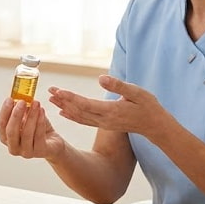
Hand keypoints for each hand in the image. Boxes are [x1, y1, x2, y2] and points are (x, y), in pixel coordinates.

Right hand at [0, 98, 65, 160]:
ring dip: (31, 116)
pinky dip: (40, 121)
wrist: (52, 143)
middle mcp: (14, 147)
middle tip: (22, 101)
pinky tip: (42, 111)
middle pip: (11, 131)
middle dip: (16, 115)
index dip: (5, 111)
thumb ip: (21, 110)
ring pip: (26, 133)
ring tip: (36, 103)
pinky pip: (39, 135)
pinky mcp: (39, 152)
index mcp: (6, 138)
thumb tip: (20, 96)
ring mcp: (26, 152)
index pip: (1, 124)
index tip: (10, 99)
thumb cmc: (37, 130)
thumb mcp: (26, 118)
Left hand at [48, 75, 173, 138]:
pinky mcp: (104, 124)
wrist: (154, 125)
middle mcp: (104, 119)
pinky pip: (84, 121)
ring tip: (51, 99)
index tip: (58, 91)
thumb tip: (101, 78)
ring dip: (64, 107)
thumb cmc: (148, 106)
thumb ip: (118, 85)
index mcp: (111, 110)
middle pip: (78, 110)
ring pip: (79, 116)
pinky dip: (72, 116)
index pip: (85, 104)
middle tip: (49, 91)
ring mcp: (103, 123)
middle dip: (63, 100)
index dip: (70, 98)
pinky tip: (62, 112)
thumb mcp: (137, 92)